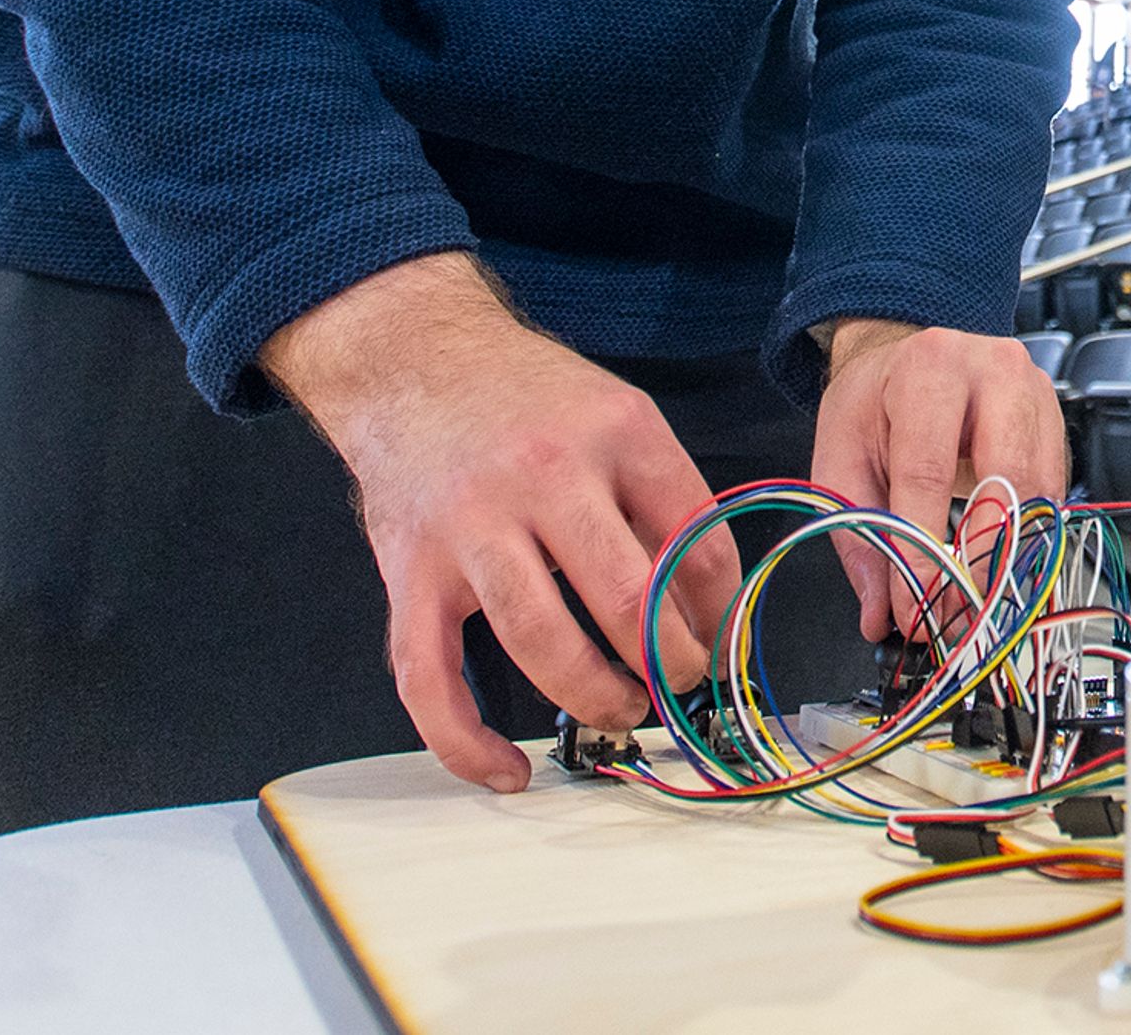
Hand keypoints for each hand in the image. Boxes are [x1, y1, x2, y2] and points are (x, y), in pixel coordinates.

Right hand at [264, 254, 739, 792]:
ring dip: (596, 696)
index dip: (720, 610)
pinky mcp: (410, 572)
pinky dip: (465, 741)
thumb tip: (714, 609)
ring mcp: (469, 527)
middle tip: (680, 682)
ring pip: (541, 642)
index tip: (720, 639)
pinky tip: (508, 771)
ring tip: (622, 707)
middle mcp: (543, 476)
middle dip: (670, 664)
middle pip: (627, 598)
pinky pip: (429, 678)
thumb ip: (668, 501)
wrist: (414, 359)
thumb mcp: (620, 416)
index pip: (695, 541)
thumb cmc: (530, 399)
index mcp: (616, 433)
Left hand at [809, 321, 1068, 641]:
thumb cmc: (875, 405)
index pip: (929, 473)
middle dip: (981, 559)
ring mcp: (1034, 391)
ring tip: (974, 597)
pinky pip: (1054, 490)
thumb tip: (882, 616)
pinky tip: (998, 558)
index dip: (924, 551)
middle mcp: (993, 370)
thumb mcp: (841, 458)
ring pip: (1039, 491)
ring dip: (1010, 555)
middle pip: (1004, 478)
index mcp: (928, 369)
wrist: (908, 357)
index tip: (916, 607)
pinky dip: (1027, 535)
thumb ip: (859, 535)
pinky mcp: (1056, 417)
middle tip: (956, 612)